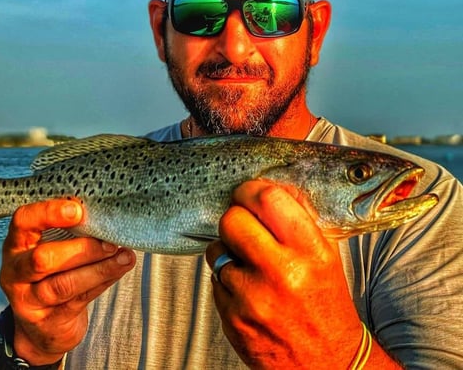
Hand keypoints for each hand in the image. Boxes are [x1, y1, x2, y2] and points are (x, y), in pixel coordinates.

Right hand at [0, 199, 135, 364]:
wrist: (42, 326)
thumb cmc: (52, 272)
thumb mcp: (51, 248)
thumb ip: (70, 231)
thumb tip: (105, 214)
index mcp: (16, 243)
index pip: (23, 221)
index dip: (48, 213)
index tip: (78, 210)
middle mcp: (15, 272)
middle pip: (43, 259)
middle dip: (82, 249)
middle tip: (110, 242)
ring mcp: (28, 300)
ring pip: (64, 284)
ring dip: (100, 268)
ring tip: (125, 257)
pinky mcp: (48, 321)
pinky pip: (79, 299)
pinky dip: (103, 281)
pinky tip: (119, 269)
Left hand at [206, 180, 363, 368]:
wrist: (328, 364)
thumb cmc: (326, 306)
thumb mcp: (325, 256)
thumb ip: (296, 220)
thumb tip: (264, 189)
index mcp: (310, 251)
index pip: (268, 199)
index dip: (250, 190)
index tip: (246, 193)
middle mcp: (281, 273)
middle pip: (231, 220)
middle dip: (234, 219)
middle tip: (243, 228)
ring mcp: (253, 298)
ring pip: (216, 250)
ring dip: (227, 253)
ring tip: (251, 267)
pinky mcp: (233, 319)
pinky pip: (214, 281)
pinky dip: (226, 282)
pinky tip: (248, 292)